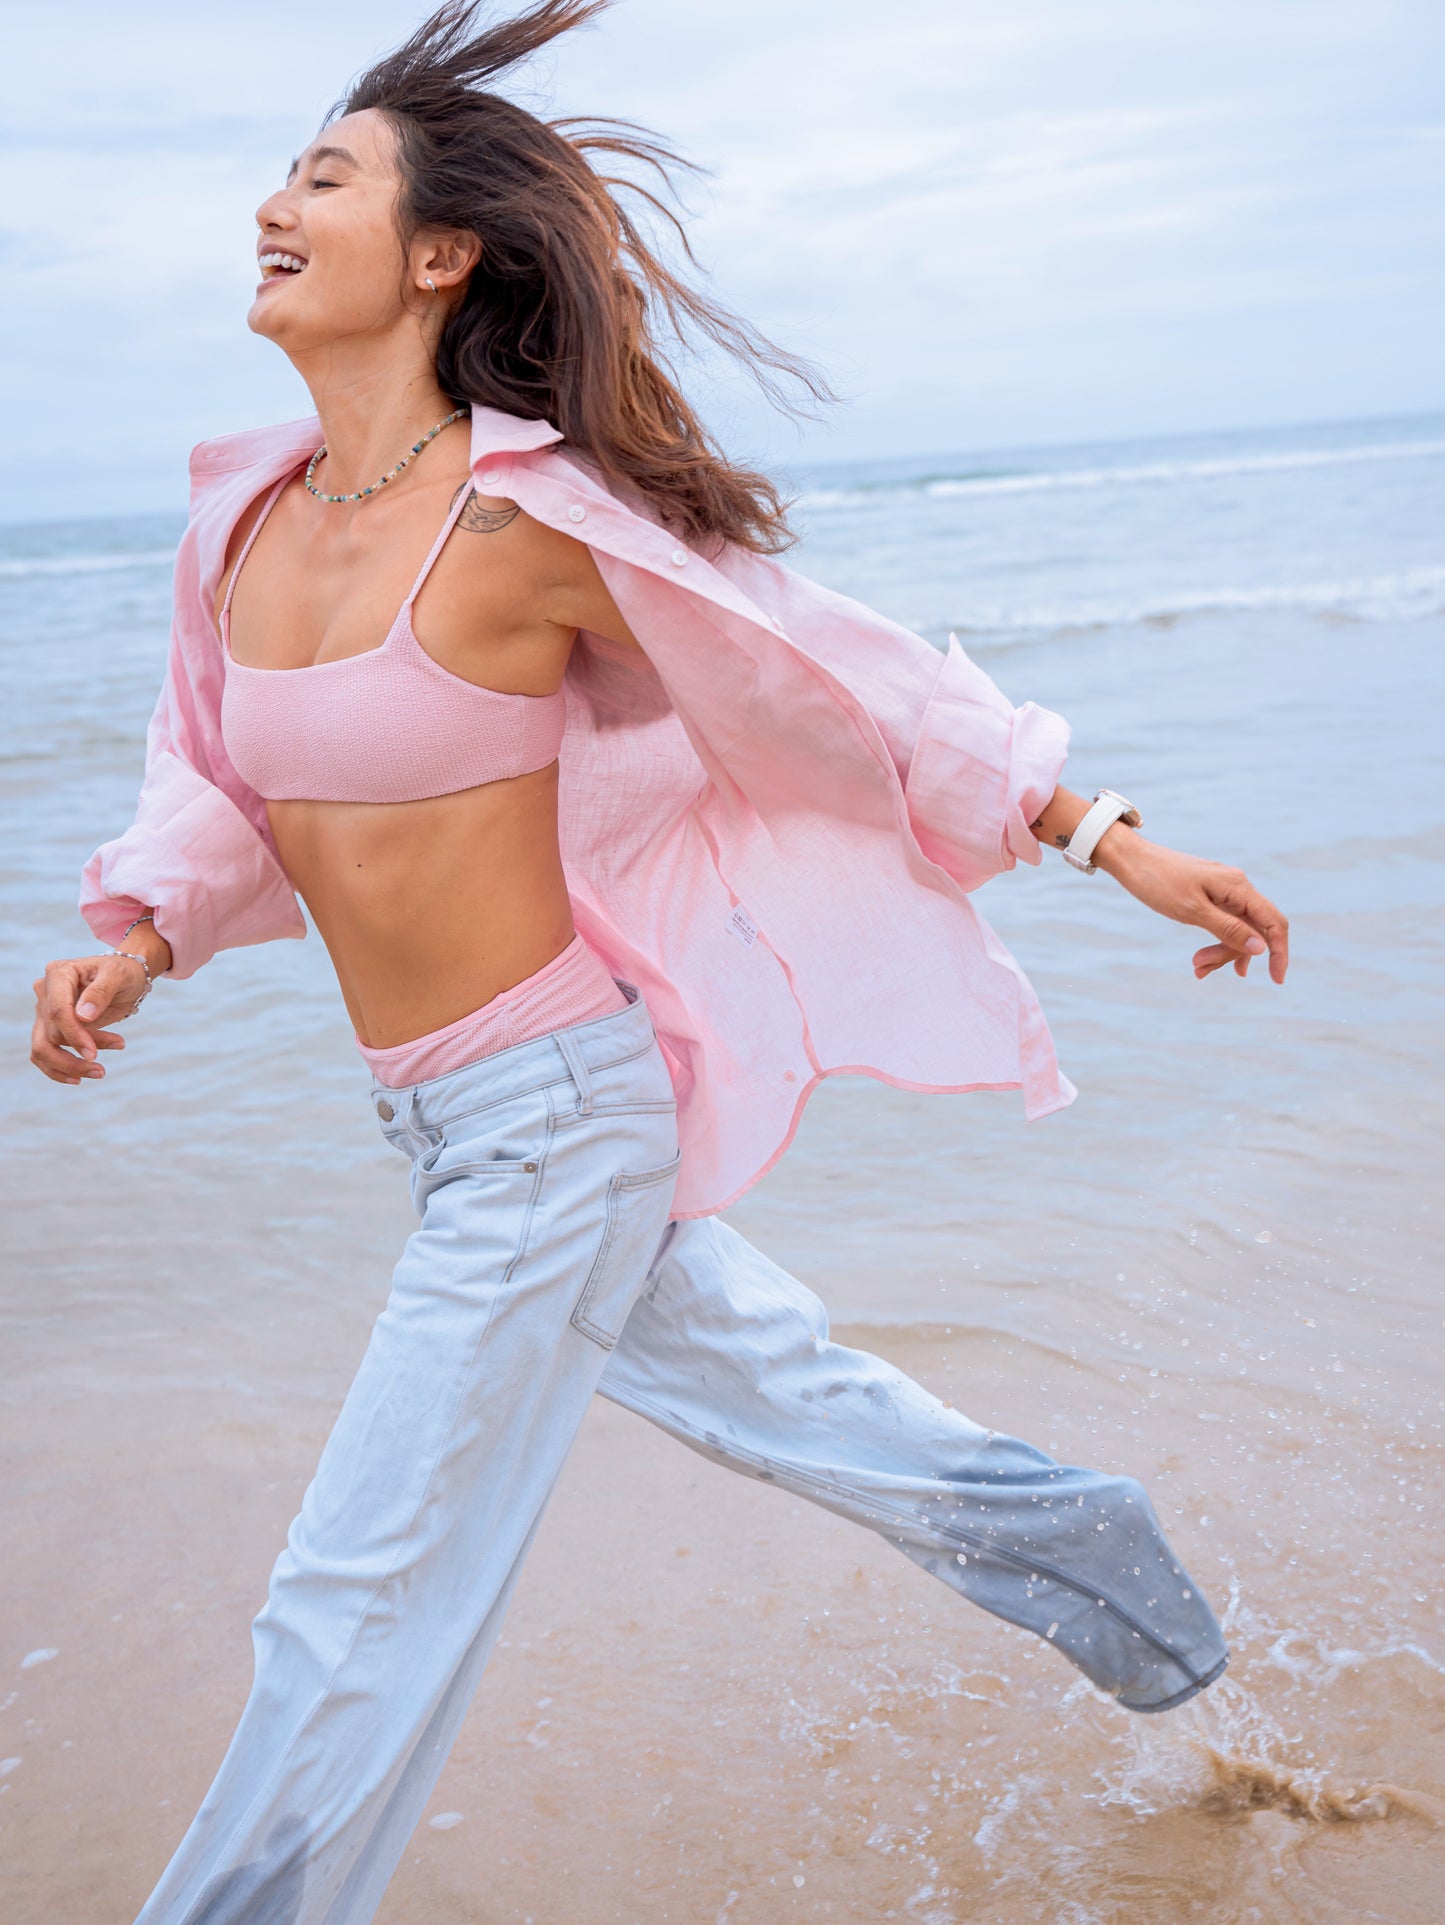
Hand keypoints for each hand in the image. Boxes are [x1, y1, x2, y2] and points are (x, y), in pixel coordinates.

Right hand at [30, 952, 148, 1084]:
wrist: (124, 977)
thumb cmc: (122, 972)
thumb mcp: (118, 975)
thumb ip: (101, 992)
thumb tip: (83, 1016)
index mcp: (59, 973)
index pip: (58, 1010)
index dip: (74, 1035)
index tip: (93, 1055)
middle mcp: (46, 991)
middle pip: (51, 1032)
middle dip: (76, 1055)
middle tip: (101, 1070)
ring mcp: (45, 1010)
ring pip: (43, 1047)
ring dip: (68, 1066)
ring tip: (99, 1072)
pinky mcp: (49, 1027)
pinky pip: (44, 1053)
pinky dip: (59, 1069)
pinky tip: (79, 1078)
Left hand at [1093, 827, 1288, 982]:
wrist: (1131, 860)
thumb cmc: (1158, 882)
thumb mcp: (1192, 910)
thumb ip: (1228, 929)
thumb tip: (1261, 948)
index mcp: (1238, 887)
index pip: (1273, 922)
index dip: (1280, 952)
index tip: (1276, 980)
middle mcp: (1237, 887)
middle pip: (1254, 931)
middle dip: (1232, 955)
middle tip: (1199, 969)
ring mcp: (1225, 892)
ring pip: (1238, 931)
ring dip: (1221, 953)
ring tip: (1196, 968)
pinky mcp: (1211, 897)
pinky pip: (1224, 925)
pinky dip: (1216, 943)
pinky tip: (1204, 963)